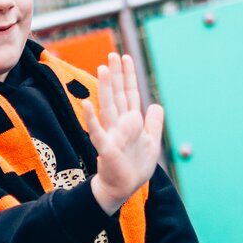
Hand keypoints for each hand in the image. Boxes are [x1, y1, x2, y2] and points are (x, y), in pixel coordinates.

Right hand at [83, 54, 164, 214]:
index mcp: (131, 121)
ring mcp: (111, 135)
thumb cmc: (134, 166)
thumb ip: (154, 123)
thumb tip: (156, 104)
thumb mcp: (151, 142)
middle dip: (115, 75)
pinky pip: (97, 132)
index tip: (125, 57)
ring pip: (108, 107)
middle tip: (111, 54)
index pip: (129, 93)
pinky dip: (91, 118)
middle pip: (117, 95)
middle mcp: (120, 124)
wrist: (122, 188)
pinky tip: (86, 104)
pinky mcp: (106, 148)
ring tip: (102, 69)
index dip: (128, 76)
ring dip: (105, 88)